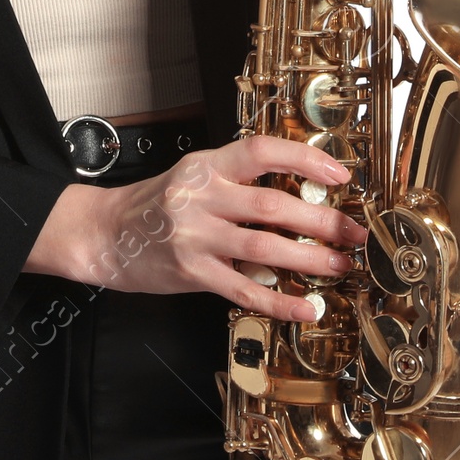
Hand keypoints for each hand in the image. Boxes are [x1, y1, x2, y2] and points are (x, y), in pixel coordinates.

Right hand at [25, 137, 368, 323]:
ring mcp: (195, 236)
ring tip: (340, 265)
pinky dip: (279, 301)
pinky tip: (305, 307)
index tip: (339, 174)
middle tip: (354, 231)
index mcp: (205, 166)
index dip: (303, 160)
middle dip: (322, 220)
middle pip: (272, 205)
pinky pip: (244, 289)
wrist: (104, 233)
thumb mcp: (193, 175)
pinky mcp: (192, 272)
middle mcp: (201, 196)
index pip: (260, 152)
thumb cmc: (154, 204)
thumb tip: (298, 192)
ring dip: (310, 258)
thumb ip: (236, 180)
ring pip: (264, 246)